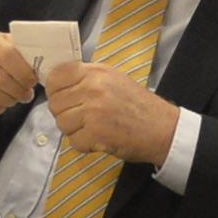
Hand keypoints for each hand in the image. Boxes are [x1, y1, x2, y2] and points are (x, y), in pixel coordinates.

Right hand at [0, 27, 42, 121]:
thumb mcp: (3, 44)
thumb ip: (21, 51)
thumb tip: (43, 64)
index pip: (7, 55)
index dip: (24, 71)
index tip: (33, 80)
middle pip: (0, 79)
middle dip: (19, 89)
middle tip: (27, 93)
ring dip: (10, 100)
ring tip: (16, 98)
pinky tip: (2, 104)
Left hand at [40, 56, 174, 164]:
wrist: (163, 128)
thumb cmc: (138, 106)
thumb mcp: (114, 79)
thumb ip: (87, 79)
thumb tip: (58, 85)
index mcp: (96, 72)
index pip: (56, 76)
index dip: (54, 91)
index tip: (63, 98)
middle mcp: (92, 88)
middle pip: (55, 104)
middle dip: (65, 114)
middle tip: (82, 119)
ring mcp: (93, 111)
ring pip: (61, 124)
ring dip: (74, 131)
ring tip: (94, 129)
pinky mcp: (95, 133)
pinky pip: (74, 141)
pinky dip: (85, 145)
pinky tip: (100, 139)